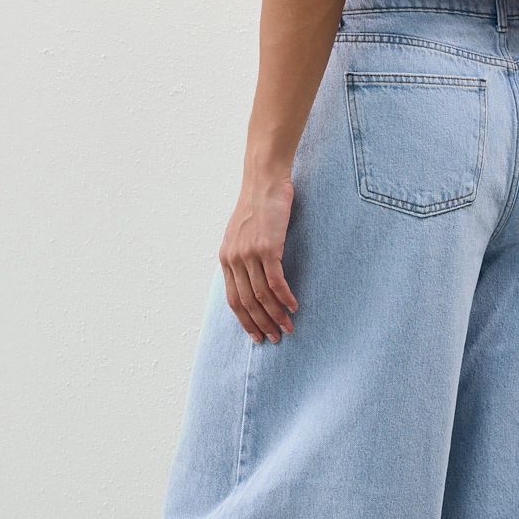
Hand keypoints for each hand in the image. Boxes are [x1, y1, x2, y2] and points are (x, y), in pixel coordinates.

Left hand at [219, 166, 298, 343]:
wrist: (264, 181)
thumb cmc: (258, 206)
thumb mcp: (242, 234)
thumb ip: (243, 257)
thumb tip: (252, 279)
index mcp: (226, 259)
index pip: (233, 299)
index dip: (245, 321)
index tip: (256, 336)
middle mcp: (234, 259)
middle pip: (246, 302)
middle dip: (261, 324)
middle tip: (275, 338)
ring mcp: (250, 254)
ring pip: (261, 295)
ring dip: (275, 314)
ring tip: (288, 327)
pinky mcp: (268, 247)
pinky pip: (275, 280)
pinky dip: (284, 297)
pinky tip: (293, 307)